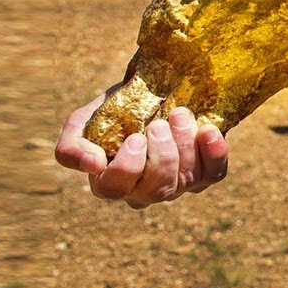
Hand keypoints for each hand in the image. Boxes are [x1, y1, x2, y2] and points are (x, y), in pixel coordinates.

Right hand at [55, 88, 228, 208]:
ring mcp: (176, 185)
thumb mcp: (84, 122)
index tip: (136, 136)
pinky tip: (207, 130)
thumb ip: (72, 146)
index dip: (127, 167)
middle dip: (162, 156)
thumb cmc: (114, 113)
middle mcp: (143, 192)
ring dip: (185, 146)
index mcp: (109, 182)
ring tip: (180, 114)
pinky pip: (214, 174)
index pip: (113, 189)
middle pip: (156, 191)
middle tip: (160, 124)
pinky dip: (215, 153)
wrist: (155, 95)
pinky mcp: (204, 174)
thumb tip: (93, 165)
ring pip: (185, 181)